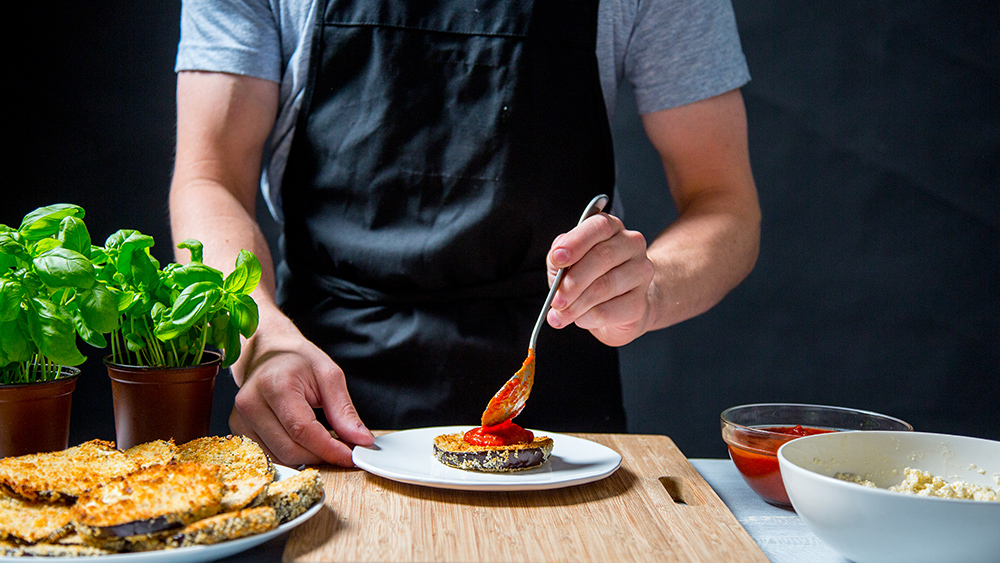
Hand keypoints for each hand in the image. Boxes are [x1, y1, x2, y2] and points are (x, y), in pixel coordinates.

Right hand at [229, 314, 373, 466]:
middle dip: (321, 455)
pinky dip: (291, 455)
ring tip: (324, 443)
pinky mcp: (238, 430)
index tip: (351, 456)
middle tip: (343, 449)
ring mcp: (240, 418)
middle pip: (290, 449)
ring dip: (307, 458)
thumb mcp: (328, 375)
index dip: (329, 449)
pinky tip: (304, 443)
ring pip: (279, 457)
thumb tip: (361, 440)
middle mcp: (251, 403)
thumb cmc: (297, 360)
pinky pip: (268, 455)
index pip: (303, 430)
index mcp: (275, 384)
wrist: (267, 352)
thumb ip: (344, 411)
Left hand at [545, 213, 654, 346]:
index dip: (576, 242)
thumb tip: (557, 258)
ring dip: (577, 304)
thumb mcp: (567, 263)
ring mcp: (641, 273)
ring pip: (605, 286)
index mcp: (611, 228)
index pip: (599, 227)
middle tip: (556, 299)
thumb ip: (559, 257)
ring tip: (561, 313)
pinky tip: (580, 319)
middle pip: (602, 257)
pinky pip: (610, 310)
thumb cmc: (589, 279)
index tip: (557, 258)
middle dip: (573, 281)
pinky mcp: (640, 302)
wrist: (618, 307)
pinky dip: (588, 317)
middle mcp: (631, 245)